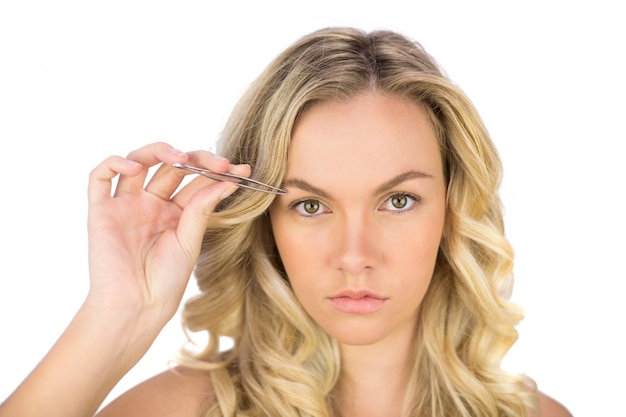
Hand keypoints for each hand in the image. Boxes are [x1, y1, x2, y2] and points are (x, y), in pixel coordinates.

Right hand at [85, 142, 246, 324]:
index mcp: (176, 212)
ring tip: (180, 157)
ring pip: (138, 161)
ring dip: (159, 151)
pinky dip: (115, 164)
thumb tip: (227, 180)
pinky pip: (100, 177)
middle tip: (219, 163)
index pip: (197, 181)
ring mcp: (126, 204)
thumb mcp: (190, 241)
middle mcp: (151, 203)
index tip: (242, 169)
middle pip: (171, 166)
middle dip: (197, 159)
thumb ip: (202, 208)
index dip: (218, 172)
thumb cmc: (165, 281)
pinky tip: (136, 168)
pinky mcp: (102, 210)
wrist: (137, 306)